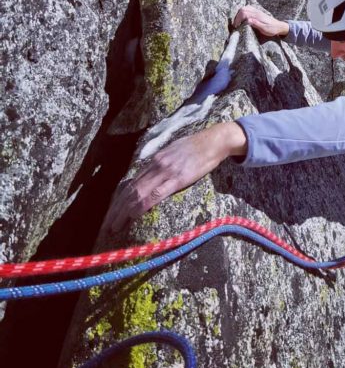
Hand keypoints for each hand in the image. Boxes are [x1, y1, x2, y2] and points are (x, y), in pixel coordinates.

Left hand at [104, 122, 246, 233]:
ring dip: (124, 211)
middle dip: (116, 210)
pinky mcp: (178, 178)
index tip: (112, 214)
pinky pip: (156, 194)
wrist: (214, 141)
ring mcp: (165, 171)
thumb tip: (153, 175)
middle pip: (130, 190)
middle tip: (107, 226)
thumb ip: (162, 163)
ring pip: (138, 193)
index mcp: (154, 160)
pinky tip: (134, 215)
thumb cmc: (197, 146)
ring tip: (115, 226)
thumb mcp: (174, 151)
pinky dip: (142, 205)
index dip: (119, 200)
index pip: (131, 183)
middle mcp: (156, 165)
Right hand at [233, 4, 288, 38]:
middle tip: (236, 24)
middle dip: (237, 16)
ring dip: (239, 13)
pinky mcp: (257, 12)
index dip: (238, 19)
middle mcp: (257, 11)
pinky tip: (242, 17)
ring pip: (245, 8)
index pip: (244, 13)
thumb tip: (248, 20)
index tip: (236, 26)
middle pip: (243, 9)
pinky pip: (248, 8)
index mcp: (257, 15)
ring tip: (238, 21)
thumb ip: (256, 24)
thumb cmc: (272, 29)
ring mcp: (257, 11)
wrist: (279, 26)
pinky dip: (243, 11)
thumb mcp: (265, 29)